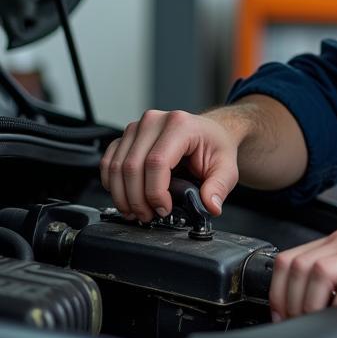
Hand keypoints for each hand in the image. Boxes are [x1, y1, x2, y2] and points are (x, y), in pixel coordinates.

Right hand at [100, 109, 242, 221]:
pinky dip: (113, 183)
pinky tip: (125, 196)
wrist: (210, 132)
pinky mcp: (127, 136)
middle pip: (132, 166)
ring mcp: (138, 127)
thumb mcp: (227, 167)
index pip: (156, 162)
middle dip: (137, 199)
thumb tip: (210, 206)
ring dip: (122, 195)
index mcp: (180, 125)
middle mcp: (155, 121)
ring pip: (117, 166)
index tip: (163, 209)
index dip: (155, 191)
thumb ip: (219, 187)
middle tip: (148, 215)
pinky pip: (109, 161)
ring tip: (136, 211)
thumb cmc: (215, 146)